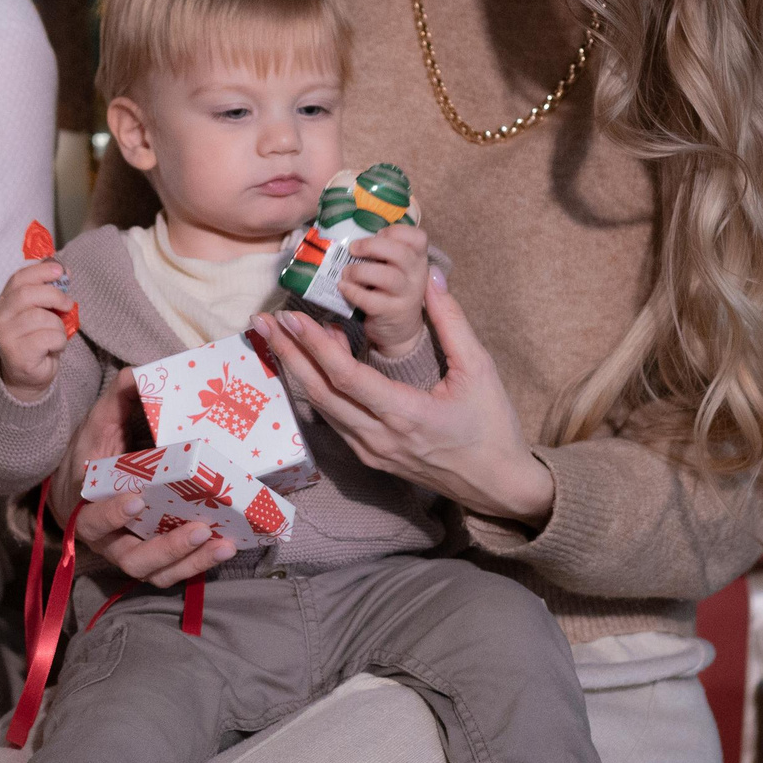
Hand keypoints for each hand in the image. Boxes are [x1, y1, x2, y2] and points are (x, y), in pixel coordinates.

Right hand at [0, 259, 74, 399]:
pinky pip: (49, 337)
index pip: (19, 278)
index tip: (60, 270)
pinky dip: (59, 341)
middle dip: (54, 295)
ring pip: (42, 318)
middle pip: (28, 294)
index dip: (41, 270)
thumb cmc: (38, 338)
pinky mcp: (18, 353)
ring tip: (56, 334)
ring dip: (58, 325)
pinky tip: (53, 347)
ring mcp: (6, 336)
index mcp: (5, 301)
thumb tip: (63, 270)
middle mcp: (0, 316)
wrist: (28, 376)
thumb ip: (49, 290)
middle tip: (68, 304)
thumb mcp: (43, 310)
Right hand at [47, 375, 232, 589]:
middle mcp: (107, 538)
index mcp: (86, 504)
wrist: (81, 491)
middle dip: (166, 548)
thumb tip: (138, 374)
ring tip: (223, 543)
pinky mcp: (152, 559)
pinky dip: (198, 564)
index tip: (135, 500)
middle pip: (131, 557)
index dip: (111, 514)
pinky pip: (173, 572)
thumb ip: (118, 401)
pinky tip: (227, 546)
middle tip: (199, 527)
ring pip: (155, 572)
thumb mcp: (99, 425)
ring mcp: (130, 551)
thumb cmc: (93, 456)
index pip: (92, 517)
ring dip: (190, 561)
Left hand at [259, 269, 554, 524]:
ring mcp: (371, 452)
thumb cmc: (493, 426)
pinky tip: (316, 364)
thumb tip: (431, 277)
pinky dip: (320, 389)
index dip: (314, 345)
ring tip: (281, 336)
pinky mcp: (371, 457)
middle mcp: (379, 438)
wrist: (499, 485)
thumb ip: (452, 322)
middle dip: (288, 354)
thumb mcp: (480, 369)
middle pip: (320, 393)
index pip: (346, 376)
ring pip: (323, 408)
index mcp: (405, 415)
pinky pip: (334, 420)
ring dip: (299, 371)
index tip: (291, 317)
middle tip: (263, 322)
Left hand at [337, 223, 430, 358]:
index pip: (418, 237)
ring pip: (387, 277)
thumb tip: (353, 235)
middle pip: (400, 253)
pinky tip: (343, 287)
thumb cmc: (392, 291)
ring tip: (346, 272)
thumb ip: (384, 252)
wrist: (401, 330)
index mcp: (418, 259)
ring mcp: (406, 295)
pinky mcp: (392, 313)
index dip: (395, 231)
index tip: (377, 234)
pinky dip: (353, 291)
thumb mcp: (396, 268)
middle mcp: (416, 275)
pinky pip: (371, 300)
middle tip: (353, 249)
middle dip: (372, 246)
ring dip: (360, 271)